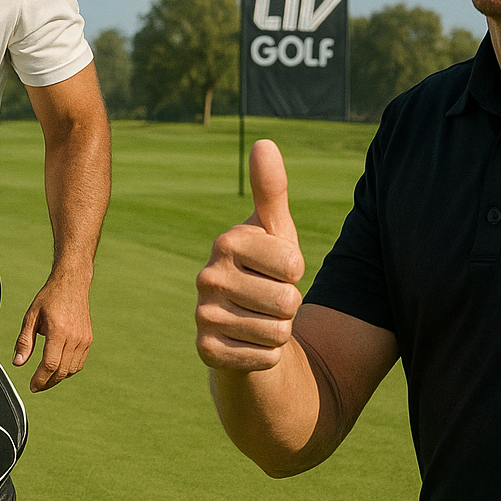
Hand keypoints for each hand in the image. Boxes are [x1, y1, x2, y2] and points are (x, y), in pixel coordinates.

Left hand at [15, 272, 92, 391]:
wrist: (72, 284)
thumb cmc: (49, 298)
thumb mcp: (31, 316)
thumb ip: (24, 341)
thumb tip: (18, 363)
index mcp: (58, 330)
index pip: (50, 364)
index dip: (40, 379)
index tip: (32, 386)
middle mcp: (74, 337)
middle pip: (61, 371)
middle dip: (47, 382)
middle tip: (36, 386)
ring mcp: (84, 339)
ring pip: (71, 370)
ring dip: (58, 378)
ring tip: (45, 379)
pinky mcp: (88, 340)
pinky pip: (79, 363)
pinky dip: (68, 370)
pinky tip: (57, 369)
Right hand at [195, 140, 305, 372]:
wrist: (247, 327)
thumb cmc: (268, 272)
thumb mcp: (277, 232)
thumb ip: (272, 191)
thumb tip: (264, 143)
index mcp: (226, 242)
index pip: (293, 265)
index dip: (297, 273)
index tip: (280, 272)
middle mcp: (207, 277)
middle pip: (287, 301)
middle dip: (290, 306)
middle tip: (271, 301)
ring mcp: (203, 315)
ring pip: (277, 332)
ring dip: (281, 332)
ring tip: (262, 320)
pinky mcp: (206, 351)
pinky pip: (263, 358)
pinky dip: (268, 355)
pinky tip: (252, 343)